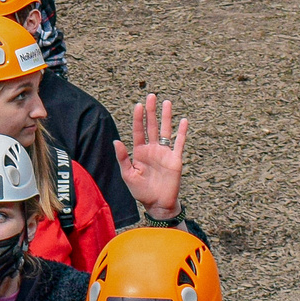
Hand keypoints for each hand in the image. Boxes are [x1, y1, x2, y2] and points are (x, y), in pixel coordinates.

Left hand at [116, 95, 188, 218]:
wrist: (157, 204)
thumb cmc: (141, 191)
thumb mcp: (128, 175)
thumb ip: (123, 158)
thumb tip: (116, 141)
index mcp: (140, 152)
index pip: (138, 131)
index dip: (138, 118)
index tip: (137, 105)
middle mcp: (152, 149)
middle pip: (152, 126)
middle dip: (151, 111)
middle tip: (151, 96)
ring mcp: (164, 153)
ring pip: (166, 131)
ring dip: (166, 117)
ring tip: (166, 102)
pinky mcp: (175, 159)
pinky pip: (179, 143)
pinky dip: (181, 132)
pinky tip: (183, 121)